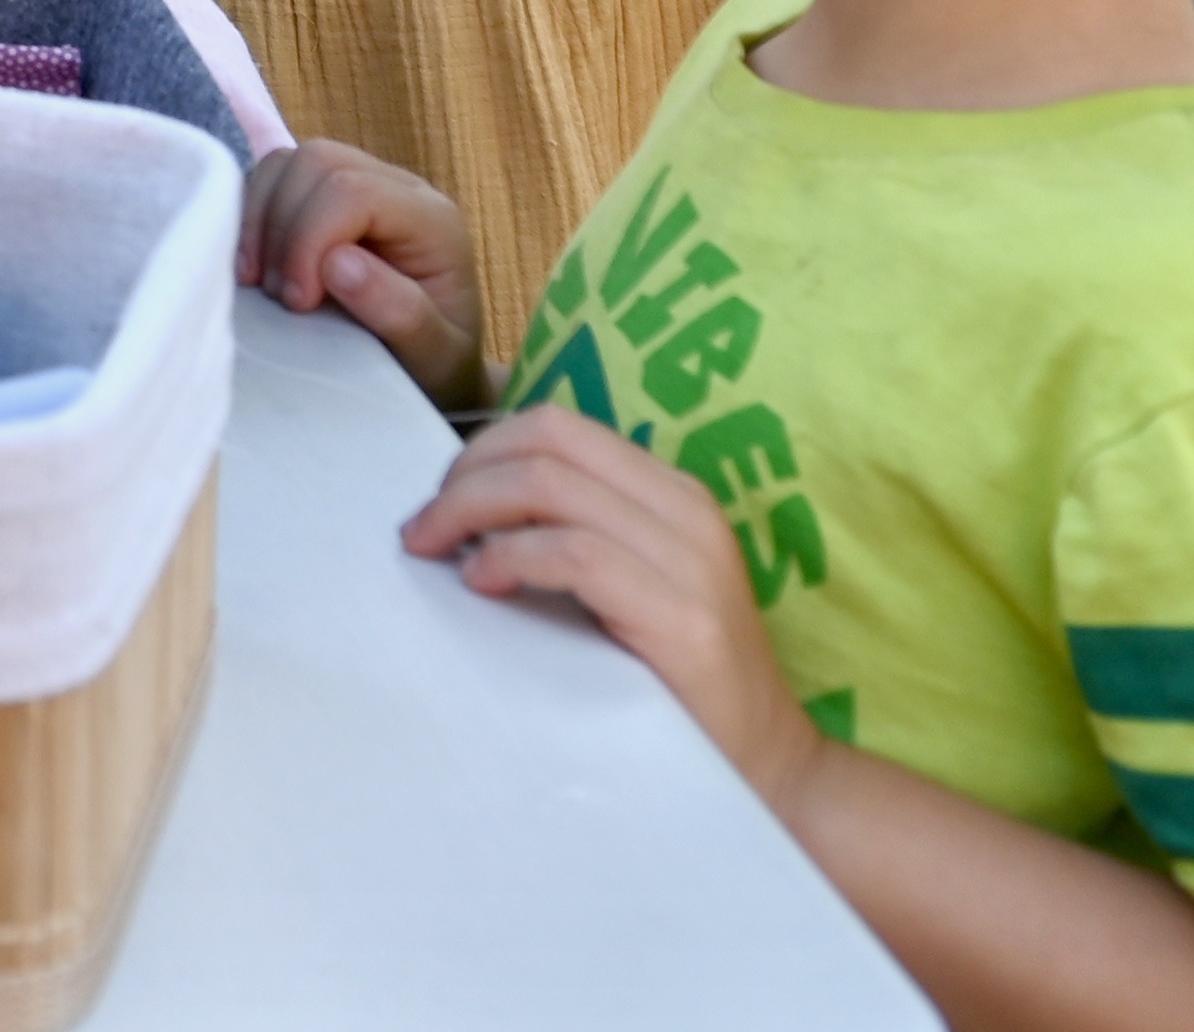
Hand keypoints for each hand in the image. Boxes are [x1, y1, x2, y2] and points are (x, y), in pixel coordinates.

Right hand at [241, 139, 487, 405]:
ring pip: (288, 162)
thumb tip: (338, 263)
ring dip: (260, 220)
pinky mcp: (323, 194)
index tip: (298, 303)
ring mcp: (359, 182)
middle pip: (318, 161)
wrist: (434, 367)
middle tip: (282, 296)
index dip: (310, 238)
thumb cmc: (437, 363)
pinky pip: (271, 176)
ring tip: (264, 283)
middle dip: (283, 227)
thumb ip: (399, 312)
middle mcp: (398, 187)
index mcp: (433, 220)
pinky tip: (256, 265)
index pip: (355, 192)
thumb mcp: (433, 355)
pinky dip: (251, 215)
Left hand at [406, 408, 823, 809]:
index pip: (559, 427)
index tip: (439, 498)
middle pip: (548, 441)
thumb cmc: (676, 679)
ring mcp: (692, 561)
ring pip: (551, 484)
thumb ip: (573, 532)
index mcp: (673, 493)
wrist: (769, 766)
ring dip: (470, 510)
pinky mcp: (683, 618)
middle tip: (424, 527)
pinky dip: (511, 556)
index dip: (483, 449)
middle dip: (466, 474)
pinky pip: (576, 553)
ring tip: (436, 551)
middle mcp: (687, 510)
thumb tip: (464, 506)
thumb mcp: (629, 582)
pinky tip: (483, 582)